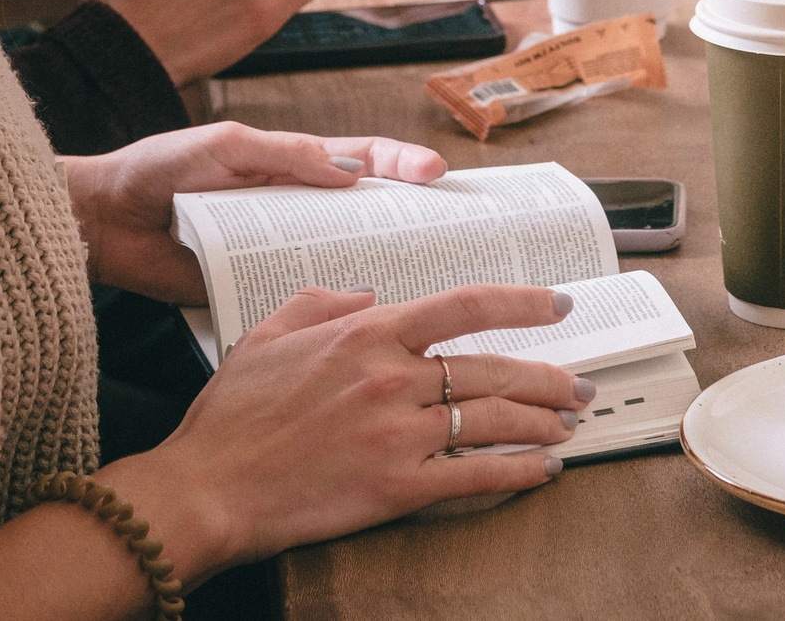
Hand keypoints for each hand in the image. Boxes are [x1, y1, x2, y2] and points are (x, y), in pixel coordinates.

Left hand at [61, 123, 445, 300]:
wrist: (103, 221)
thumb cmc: (160, 169)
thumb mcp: (224, 148)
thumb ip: (283, 154)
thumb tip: (349, 174)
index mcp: (293, 164)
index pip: (362, 159)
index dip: (402, 164)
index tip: (435, 175)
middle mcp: (295, 207)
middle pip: (366, 211)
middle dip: (411, 218)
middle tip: (452, 233)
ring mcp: (277, 248)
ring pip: (341, 256)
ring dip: (380, 265)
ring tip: (423, 280)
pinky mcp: (253, 287)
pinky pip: (300, 296)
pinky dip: (330, 306)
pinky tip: (360, 320)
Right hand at [109, 283, 583, 581]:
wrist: (206, 489)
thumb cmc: (230, 418)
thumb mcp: (269, 334)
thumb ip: (324, 302)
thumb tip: (369, 295)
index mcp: (368, 335)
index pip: (465, 304)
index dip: (522, 302)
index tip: (559, 302)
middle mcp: (392, 378)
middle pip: (493, 368)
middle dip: (547, 377)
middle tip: (577, 384)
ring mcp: (398, 434)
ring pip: (493, 418)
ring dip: (542, 421)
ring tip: (568, 424)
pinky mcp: (395, 487)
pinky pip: (474, 474)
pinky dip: (517, 471)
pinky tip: (541, 469)